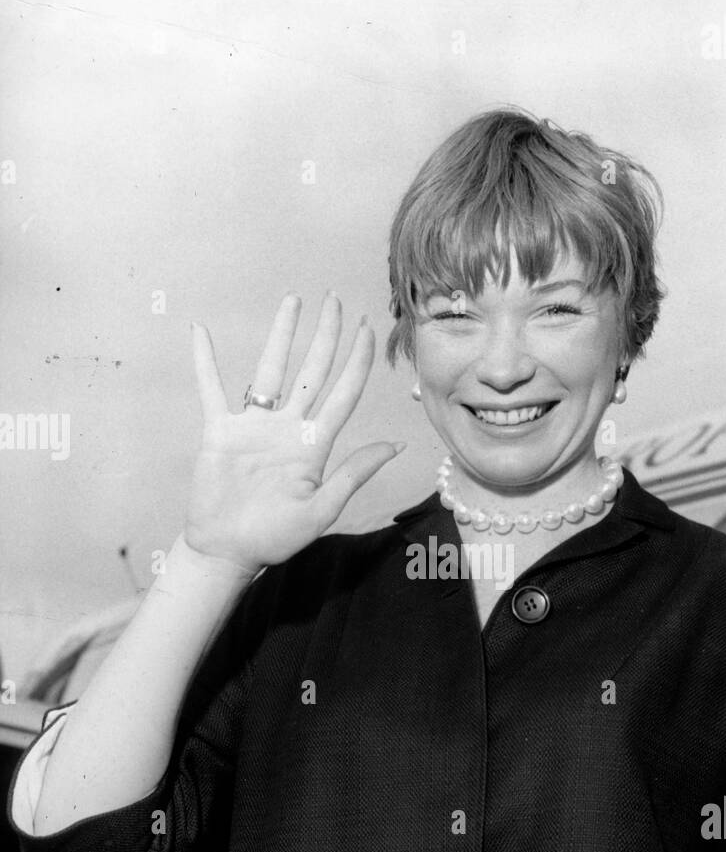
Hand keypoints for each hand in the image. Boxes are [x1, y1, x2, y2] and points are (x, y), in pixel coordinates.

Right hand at [184, 292, 403, 572]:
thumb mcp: (322, 509)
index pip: (342, 394)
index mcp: (314, 445)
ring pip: (269, 369)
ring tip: (293, 300)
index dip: (357, 361)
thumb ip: (355, 473)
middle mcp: (288, 428)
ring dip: (280, 334)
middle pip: (312, 371)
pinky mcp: (220, 431)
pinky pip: (212, 388)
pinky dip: (205, 360)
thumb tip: (398, 445)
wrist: (228, 551)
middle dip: (325, 335)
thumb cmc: (275, 538)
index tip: (367, 329)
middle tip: (335, 300)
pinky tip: (200, 331)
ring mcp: (254, 426)